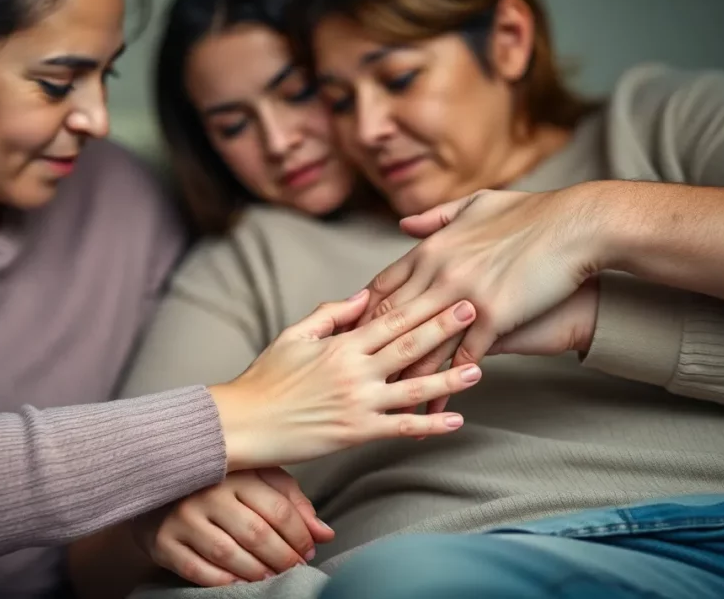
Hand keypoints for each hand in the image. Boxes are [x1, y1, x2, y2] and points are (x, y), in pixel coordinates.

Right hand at [135, 469, 331, 586]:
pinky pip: (199, 571)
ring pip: (229, 556)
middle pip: (257, 534)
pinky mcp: (163, 541)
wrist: (156, 482)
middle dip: (283, 557)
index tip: (309, 548)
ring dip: (258, 573)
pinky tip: (241, 582)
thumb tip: (325, 533)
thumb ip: (291, 499)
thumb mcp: (257, 476)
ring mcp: (182, 518)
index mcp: (234, 472)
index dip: (300, 535)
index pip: (279, 510)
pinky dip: (224, 582)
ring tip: (272, 576)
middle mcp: (207, 493)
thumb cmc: (217, 479)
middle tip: (295, 566)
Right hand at [208, 288, 481, 469]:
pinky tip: (455, 420)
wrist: (244, 422)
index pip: (391, 319)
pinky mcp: (357, 433)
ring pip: (413, 389)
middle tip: (477, 311)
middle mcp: (355, 372)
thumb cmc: (265, 378)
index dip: (425, 305)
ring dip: (448, 379)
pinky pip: (400, 428)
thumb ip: (330, 315)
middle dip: (444, 329)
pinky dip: (429, 424)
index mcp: (342, 345)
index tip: (450, 290)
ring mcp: (359, 403)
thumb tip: (362, 297)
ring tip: (479, 370)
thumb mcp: (293, 336)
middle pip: (409, 347)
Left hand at [357, 187, 602, 412]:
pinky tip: (434, 408)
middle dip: (372, 350)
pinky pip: (462, 359)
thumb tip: (404, 225)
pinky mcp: (494, 317)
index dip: (365, 313)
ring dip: (403, 376)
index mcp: (432, 248)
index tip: (353, 335)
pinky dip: (446, 386)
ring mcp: (464, 296)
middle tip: (353, 377)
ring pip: (422, 344)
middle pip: (393, 318)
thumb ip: (436, 218)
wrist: (577, 226)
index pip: (384, 286)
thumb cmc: (531, 213)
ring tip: (386, 402)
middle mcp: (440, 272)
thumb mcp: (476, 205)